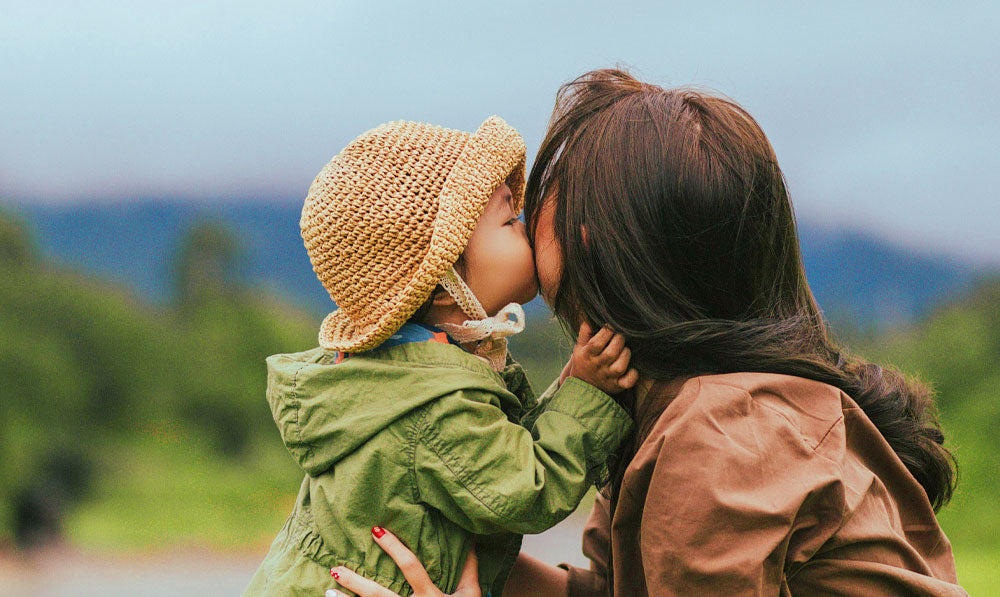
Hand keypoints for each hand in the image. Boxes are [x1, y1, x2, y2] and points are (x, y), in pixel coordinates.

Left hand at [325, 526, 479, 596]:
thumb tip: (472, 538)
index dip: (394, 548)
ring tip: (328, 590)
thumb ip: (469, 567)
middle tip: (336, 568)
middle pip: (380, 596)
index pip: (410, 567)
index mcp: (431, 596)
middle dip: (357, 582)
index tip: (375, 531)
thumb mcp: (471, 593)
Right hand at [567, 322, 637, 393]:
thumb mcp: (579, 348)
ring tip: (624, 350)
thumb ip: (583, 335)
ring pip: (620, 367)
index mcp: (587, 356)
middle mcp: (597, 367)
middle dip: (619, 340)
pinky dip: (633, 375)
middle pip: (611, 353)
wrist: (583, 385)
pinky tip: (632, 368)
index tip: (611, 326)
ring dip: (625, 355)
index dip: (607, 332)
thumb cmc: (584, 361)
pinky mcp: (616, 386)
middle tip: (620, 336)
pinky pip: (627, 382)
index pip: (597, 343)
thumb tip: (587, 323)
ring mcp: (607, 377)